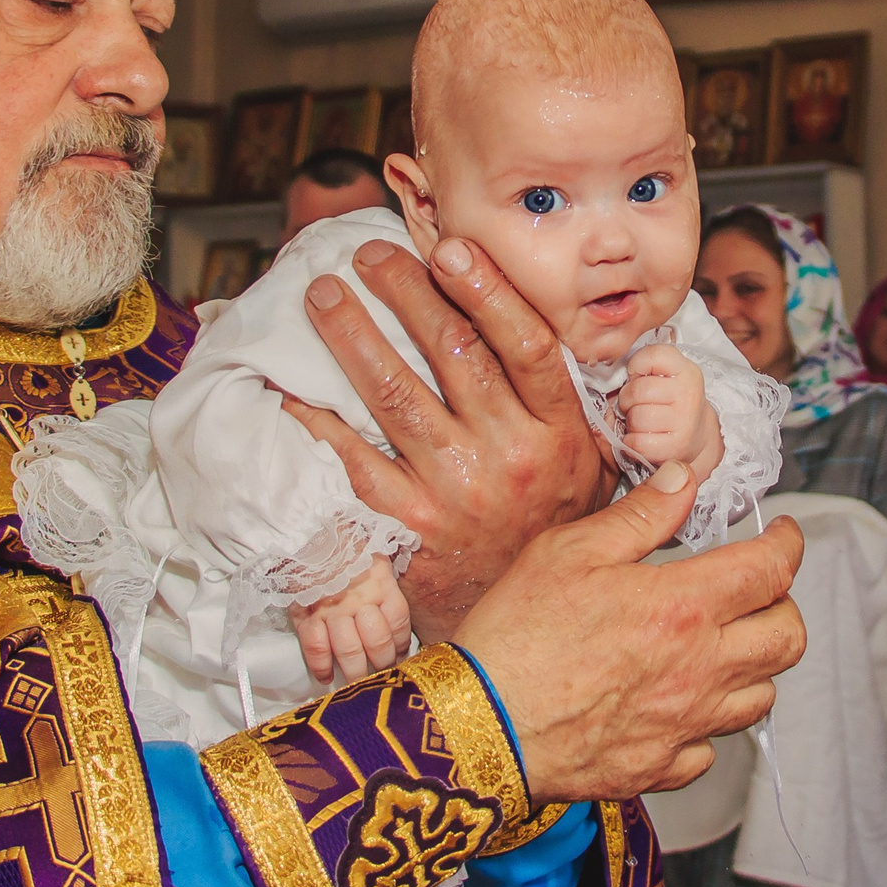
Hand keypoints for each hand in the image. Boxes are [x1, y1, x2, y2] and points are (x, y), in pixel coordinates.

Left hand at [285, 238, 618, 641]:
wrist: (534, 638)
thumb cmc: (556, 535)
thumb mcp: (596, 471)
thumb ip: (581, 407)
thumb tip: (580, 333)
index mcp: (560, 434)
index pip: (524, 346)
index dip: (486, 290)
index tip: (450, 248)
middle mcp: (510, 456)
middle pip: (454, 356)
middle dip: (407, 294)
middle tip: (371, 255)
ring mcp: (456, 490)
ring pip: (397, 395)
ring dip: (355, 337)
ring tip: (325, 296)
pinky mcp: (408, 525)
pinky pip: (353, 459)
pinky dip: (317, 419)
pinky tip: (291, 386)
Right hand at [289, 556, 412, 685]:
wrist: (307, 534)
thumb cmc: (347, 549)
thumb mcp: (376, 558)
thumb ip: (389, 585)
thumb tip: (401, 618)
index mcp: (381, 584)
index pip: (399, 622)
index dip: (401, 644)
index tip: (399, 657)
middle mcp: (359, 599)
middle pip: (377, 642)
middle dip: (381, 664)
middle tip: (381, 674)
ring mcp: (331, 609)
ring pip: (348, 650)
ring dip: (355, 672)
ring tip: (358, 683)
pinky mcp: (305, 615)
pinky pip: (315, 648)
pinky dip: (321, 667)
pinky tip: (327, 677)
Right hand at [457, 461, 805, 800]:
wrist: (481, 724)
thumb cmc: (517, 634)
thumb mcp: (571, 551)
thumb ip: (640, 515)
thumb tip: (684, 480)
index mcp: (683, 607)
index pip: (771, 571)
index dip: (787, 544)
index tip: (783, 535)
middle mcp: (699, 670)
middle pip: (787, 639)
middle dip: (784, 605)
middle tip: (759, 590)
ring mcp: (684, 725)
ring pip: (761, 697)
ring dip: (754, 666)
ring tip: (724, 645)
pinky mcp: (659, 768)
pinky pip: (711, 750)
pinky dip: (708, 725)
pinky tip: (680, 705)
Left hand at [618, 343, 718, 471]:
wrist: (697, 436)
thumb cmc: (672, 403)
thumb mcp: (666, 377)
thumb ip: (643, 369)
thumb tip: (613, 384)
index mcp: (687, 371)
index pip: (653, 355)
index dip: (636, 365)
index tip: (636, 375)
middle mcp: (689, 394)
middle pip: (638, 390)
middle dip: (627, 398)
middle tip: (633, 404)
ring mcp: (685, 421)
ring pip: (636, 418)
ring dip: (630, 422)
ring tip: (640, 421)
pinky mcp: (677, 446)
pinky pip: (638, 443)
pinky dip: (632, 442)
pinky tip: (641, 437)